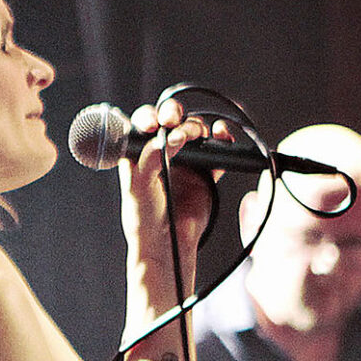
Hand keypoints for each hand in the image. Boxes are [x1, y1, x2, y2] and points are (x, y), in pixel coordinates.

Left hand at [121, 97, 227, 270]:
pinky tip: (221, 134)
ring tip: (197, 134)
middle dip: (173, 114)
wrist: (167, 245)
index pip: (143, 124)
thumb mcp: (138, 186)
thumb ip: (151, 159)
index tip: (153, 124)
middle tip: (173, 121)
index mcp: (139, 154)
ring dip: (197, 126)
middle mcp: (162, 153)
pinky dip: (222, 140)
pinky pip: (218, 151)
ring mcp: (185, 162)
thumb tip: (169, 136)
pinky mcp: (206, 174)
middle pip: (170, 121)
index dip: (149, 117)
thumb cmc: (144, 219)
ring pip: (195, 132)